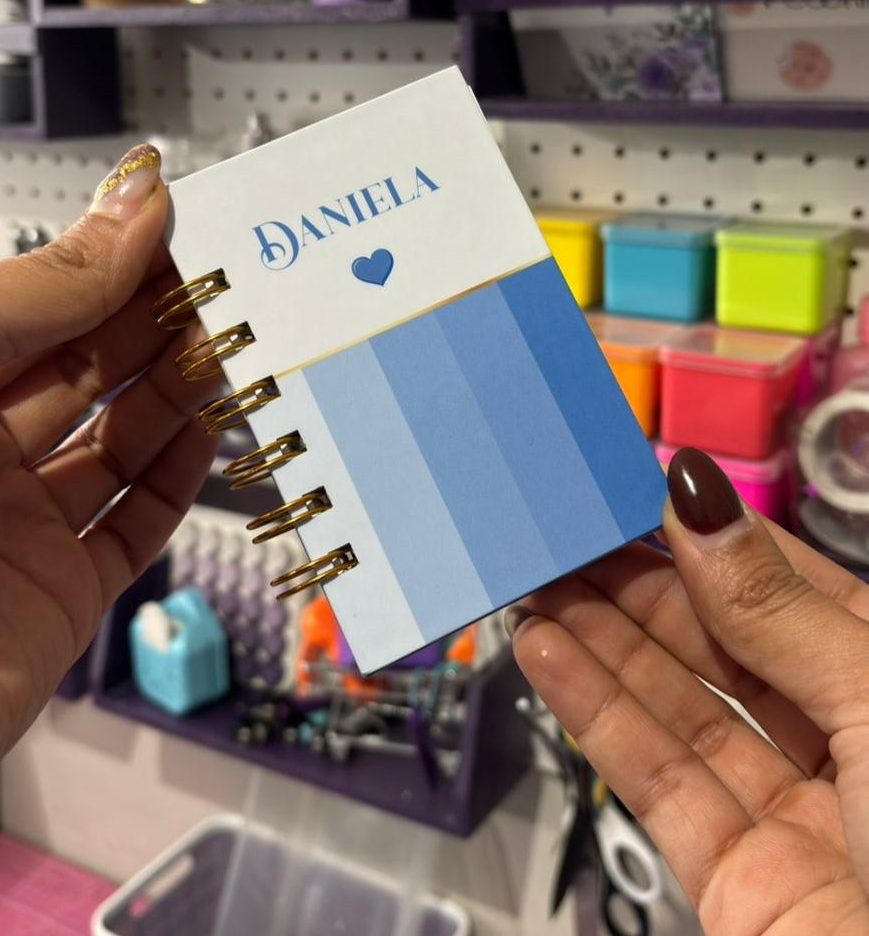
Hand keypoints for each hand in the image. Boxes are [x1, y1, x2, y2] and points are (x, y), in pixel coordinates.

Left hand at [0, 146, 217, 784]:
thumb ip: (47, 286)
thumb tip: (136, 208)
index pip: (39, 308)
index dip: (109, 268)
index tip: (179, 234)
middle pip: (87, 372)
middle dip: (157, 327)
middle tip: (221, 293)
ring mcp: (15, 527)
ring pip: (121, 445)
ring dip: (181, 397)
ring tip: (230, 352)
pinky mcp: (55, 596)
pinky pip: (136, 529)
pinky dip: (181, 482)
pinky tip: (210, 434)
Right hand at [508, 447, 868, 934]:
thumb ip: (777, 609)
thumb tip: (701, 507)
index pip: (790, 588)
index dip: (712, 539)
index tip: (639, 494)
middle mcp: (850, 748)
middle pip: (724, 646)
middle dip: (640, 586)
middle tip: (568, 537)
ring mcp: (791, 816)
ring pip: (681, 709)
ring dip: (602, 642)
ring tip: (537, 584)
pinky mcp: (736, 881)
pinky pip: (656, 782)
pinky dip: (596, 715)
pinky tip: (547, 654)